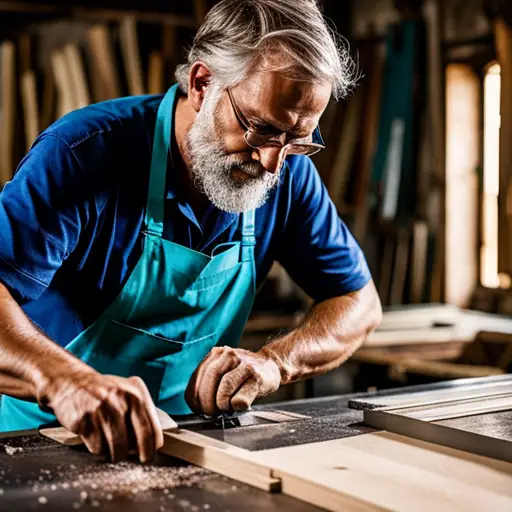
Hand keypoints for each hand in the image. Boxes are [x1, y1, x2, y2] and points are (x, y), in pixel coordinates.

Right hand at [41, 369, 163, 462]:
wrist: (72, 382)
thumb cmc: (107, 392)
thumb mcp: (129, 392)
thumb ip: (142, 412)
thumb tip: (154, 442)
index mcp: (135, 395)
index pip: (149, 428)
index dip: (151, 447)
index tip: (150, 456)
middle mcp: (119, 402)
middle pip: (133, 442)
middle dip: (138, 455)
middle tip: (139, 460)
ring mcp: (101, 411)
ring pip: (115, 449)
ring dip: (116, 453)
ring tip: (115, 447)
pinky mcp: (83, 421)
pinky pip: (97, 448)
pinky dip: (99, 448)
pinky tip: (98, 438)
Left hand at [185, 347, 281, 415]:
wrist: (269, 365)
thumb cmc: (242, 373)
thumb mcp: (223, 370)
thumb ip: (208, 380)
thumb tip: (196, 404)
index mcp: (217, 353)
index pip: (197, 377)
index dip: (194, 397)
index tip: (197, 408)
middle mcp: (229, 355)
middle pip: (209, 381)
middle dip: (207, 402)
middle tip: (211, 412)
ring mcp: (244, 365)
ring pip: (224, 390)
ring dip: (222, 404)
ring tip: (226, 407)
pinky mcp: (257, 378)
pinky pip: (240, 399)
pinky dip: (236, 406)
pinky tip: (239, 404)